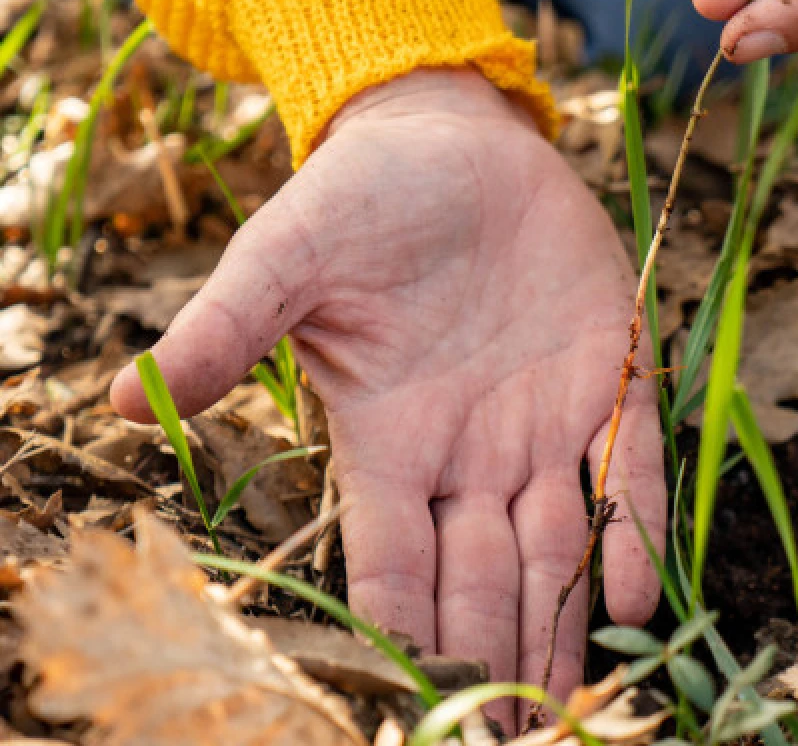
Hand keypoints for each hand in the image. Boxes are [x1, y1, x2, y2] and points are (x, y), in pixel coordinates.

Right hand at [109, 70, 666, 729]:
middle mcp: (468, 453)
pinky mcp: (605, 375)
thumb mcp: (285, 261)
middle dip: (494, 658)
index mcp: (389, 441)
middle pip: (481, 580)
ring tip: (574, 701)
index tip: (416, 700)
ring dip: (563, 623)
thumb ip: (225, 332)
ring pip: (555, 548)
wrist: (451, 144)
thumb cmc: (360, 200)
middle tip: (511, 739)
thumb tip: (129, 405)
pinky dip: (631, 530)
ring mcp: (540, 423)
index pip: (393, 564)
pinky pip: (624, 467)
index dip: (403, 633)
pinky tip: (633, 597)